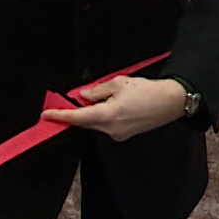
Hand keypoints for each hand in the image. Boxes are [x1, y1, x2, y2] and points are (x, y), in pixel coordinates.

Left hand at [41, 76, 186, 141]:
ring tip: (104, 96)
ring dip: (92, 112)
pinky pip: (106, 125)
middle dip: (76, 112)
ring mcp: (118, 134)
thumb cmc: (149, 91)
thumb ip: (97, 90)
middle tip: (71, 100)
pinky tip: (111, 105)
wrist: (171, 102)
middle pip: (85, 122)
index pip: (77, 118)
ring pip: (96, 123)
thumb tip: (83, 95)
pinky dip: (102, 116)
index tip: (47, 115)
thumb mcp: (119, 83)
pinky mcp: (125, 134)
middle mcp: (111, 129)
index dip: (60, 116)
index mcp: (108, 115)